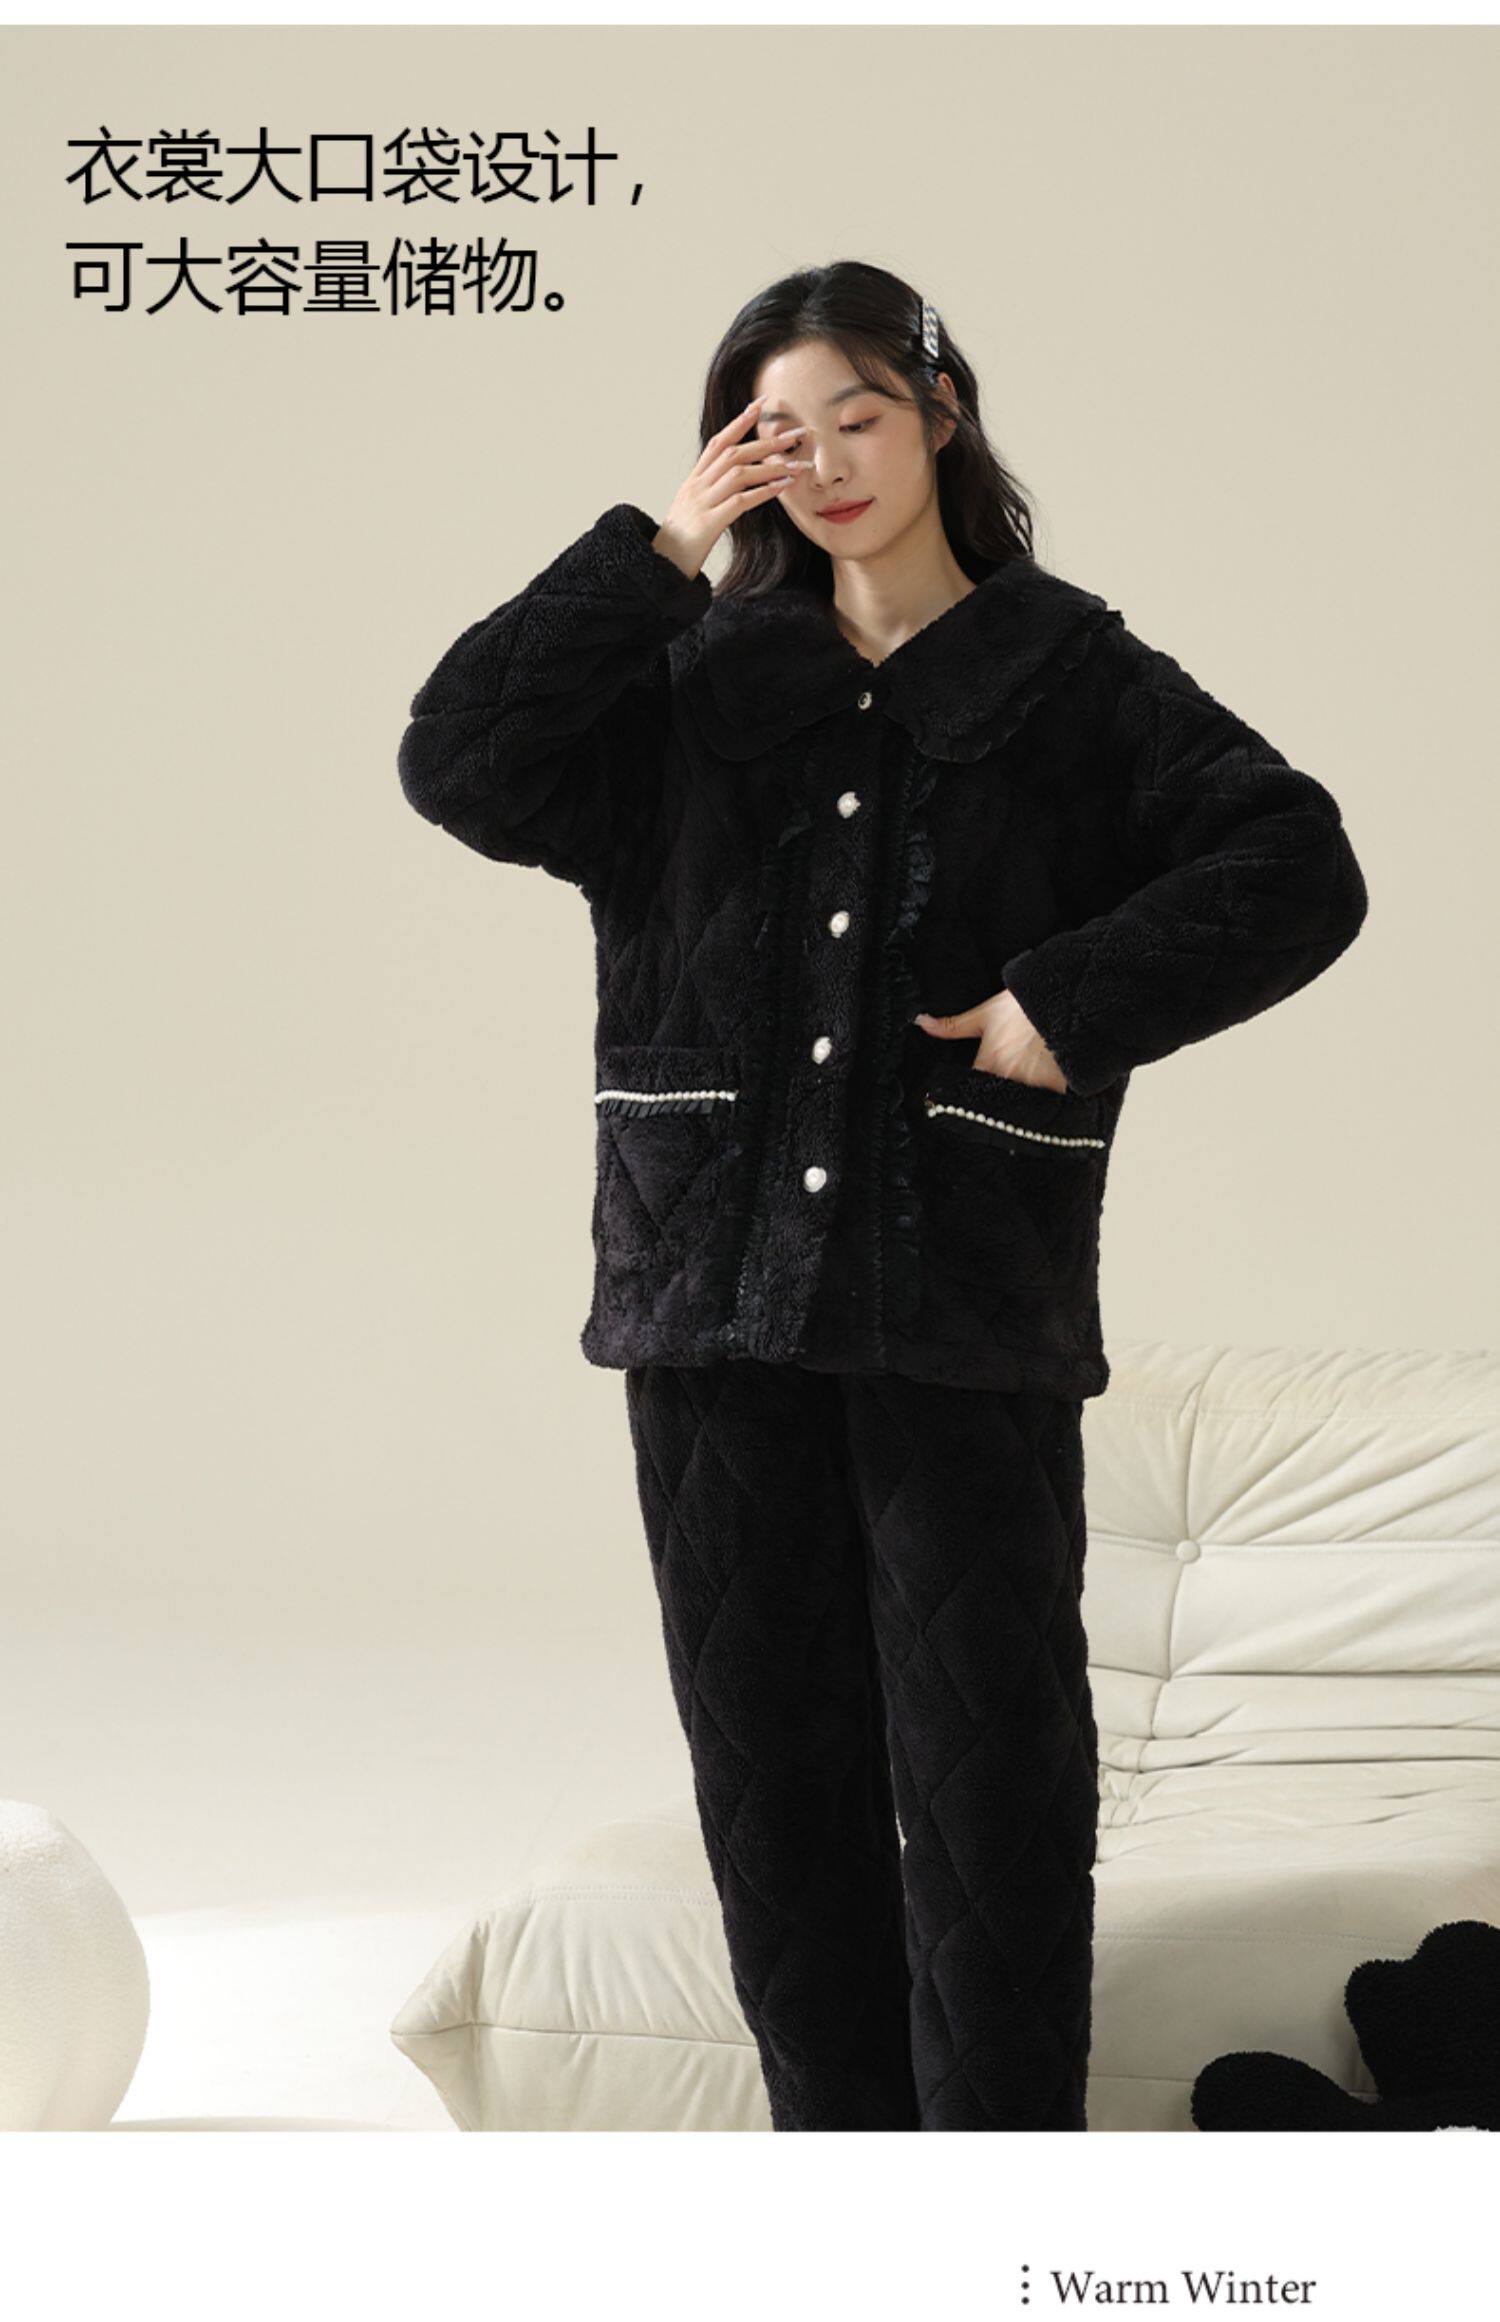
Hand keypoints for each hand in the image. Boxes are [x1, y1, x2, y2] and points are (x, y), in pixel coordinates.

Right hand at [652, 395, 811, 579]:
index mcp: (693, 480)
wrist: (660, 566)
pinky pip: (740, 502)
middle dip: (767, 443)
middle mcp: (697, 486)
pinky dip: (763, 492)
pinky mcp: (709, 524)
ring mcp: (702, 503)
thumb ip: (711, 492)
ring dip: (771, 468)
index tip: (760, 405)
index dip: (739, 422)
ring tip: (797, 465)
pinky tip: (782, 488)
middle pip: (734, 454)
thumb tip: (735, 482)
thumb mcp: (692, 509)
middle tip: (796, 435)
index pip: (718, 442)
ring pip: (739, 474)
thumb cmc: (680, 542)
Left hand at [915, 989, 1069, 1092]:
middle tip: (1006, 1082)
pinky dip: (1044, 1098)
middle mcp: (1008, 1079)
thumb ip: (952, 1026)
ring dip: (1020, 1098)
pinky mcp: (1056, 1088)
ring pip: (1020, 1103)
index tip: (974, 1089)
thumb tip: (922, 1023)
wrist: (1063, 1002)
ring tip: (1026, 1082)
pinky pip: (1046, 1102)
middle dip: (996, 1095)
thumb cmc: (1022, 1007)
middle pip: (996, 1099)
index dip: (971, 1091)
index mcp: (988, 1064)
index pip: (972, 1089)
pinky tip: (1045, 1087)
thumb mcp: (984, 1014)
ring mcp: (1033, 1086)